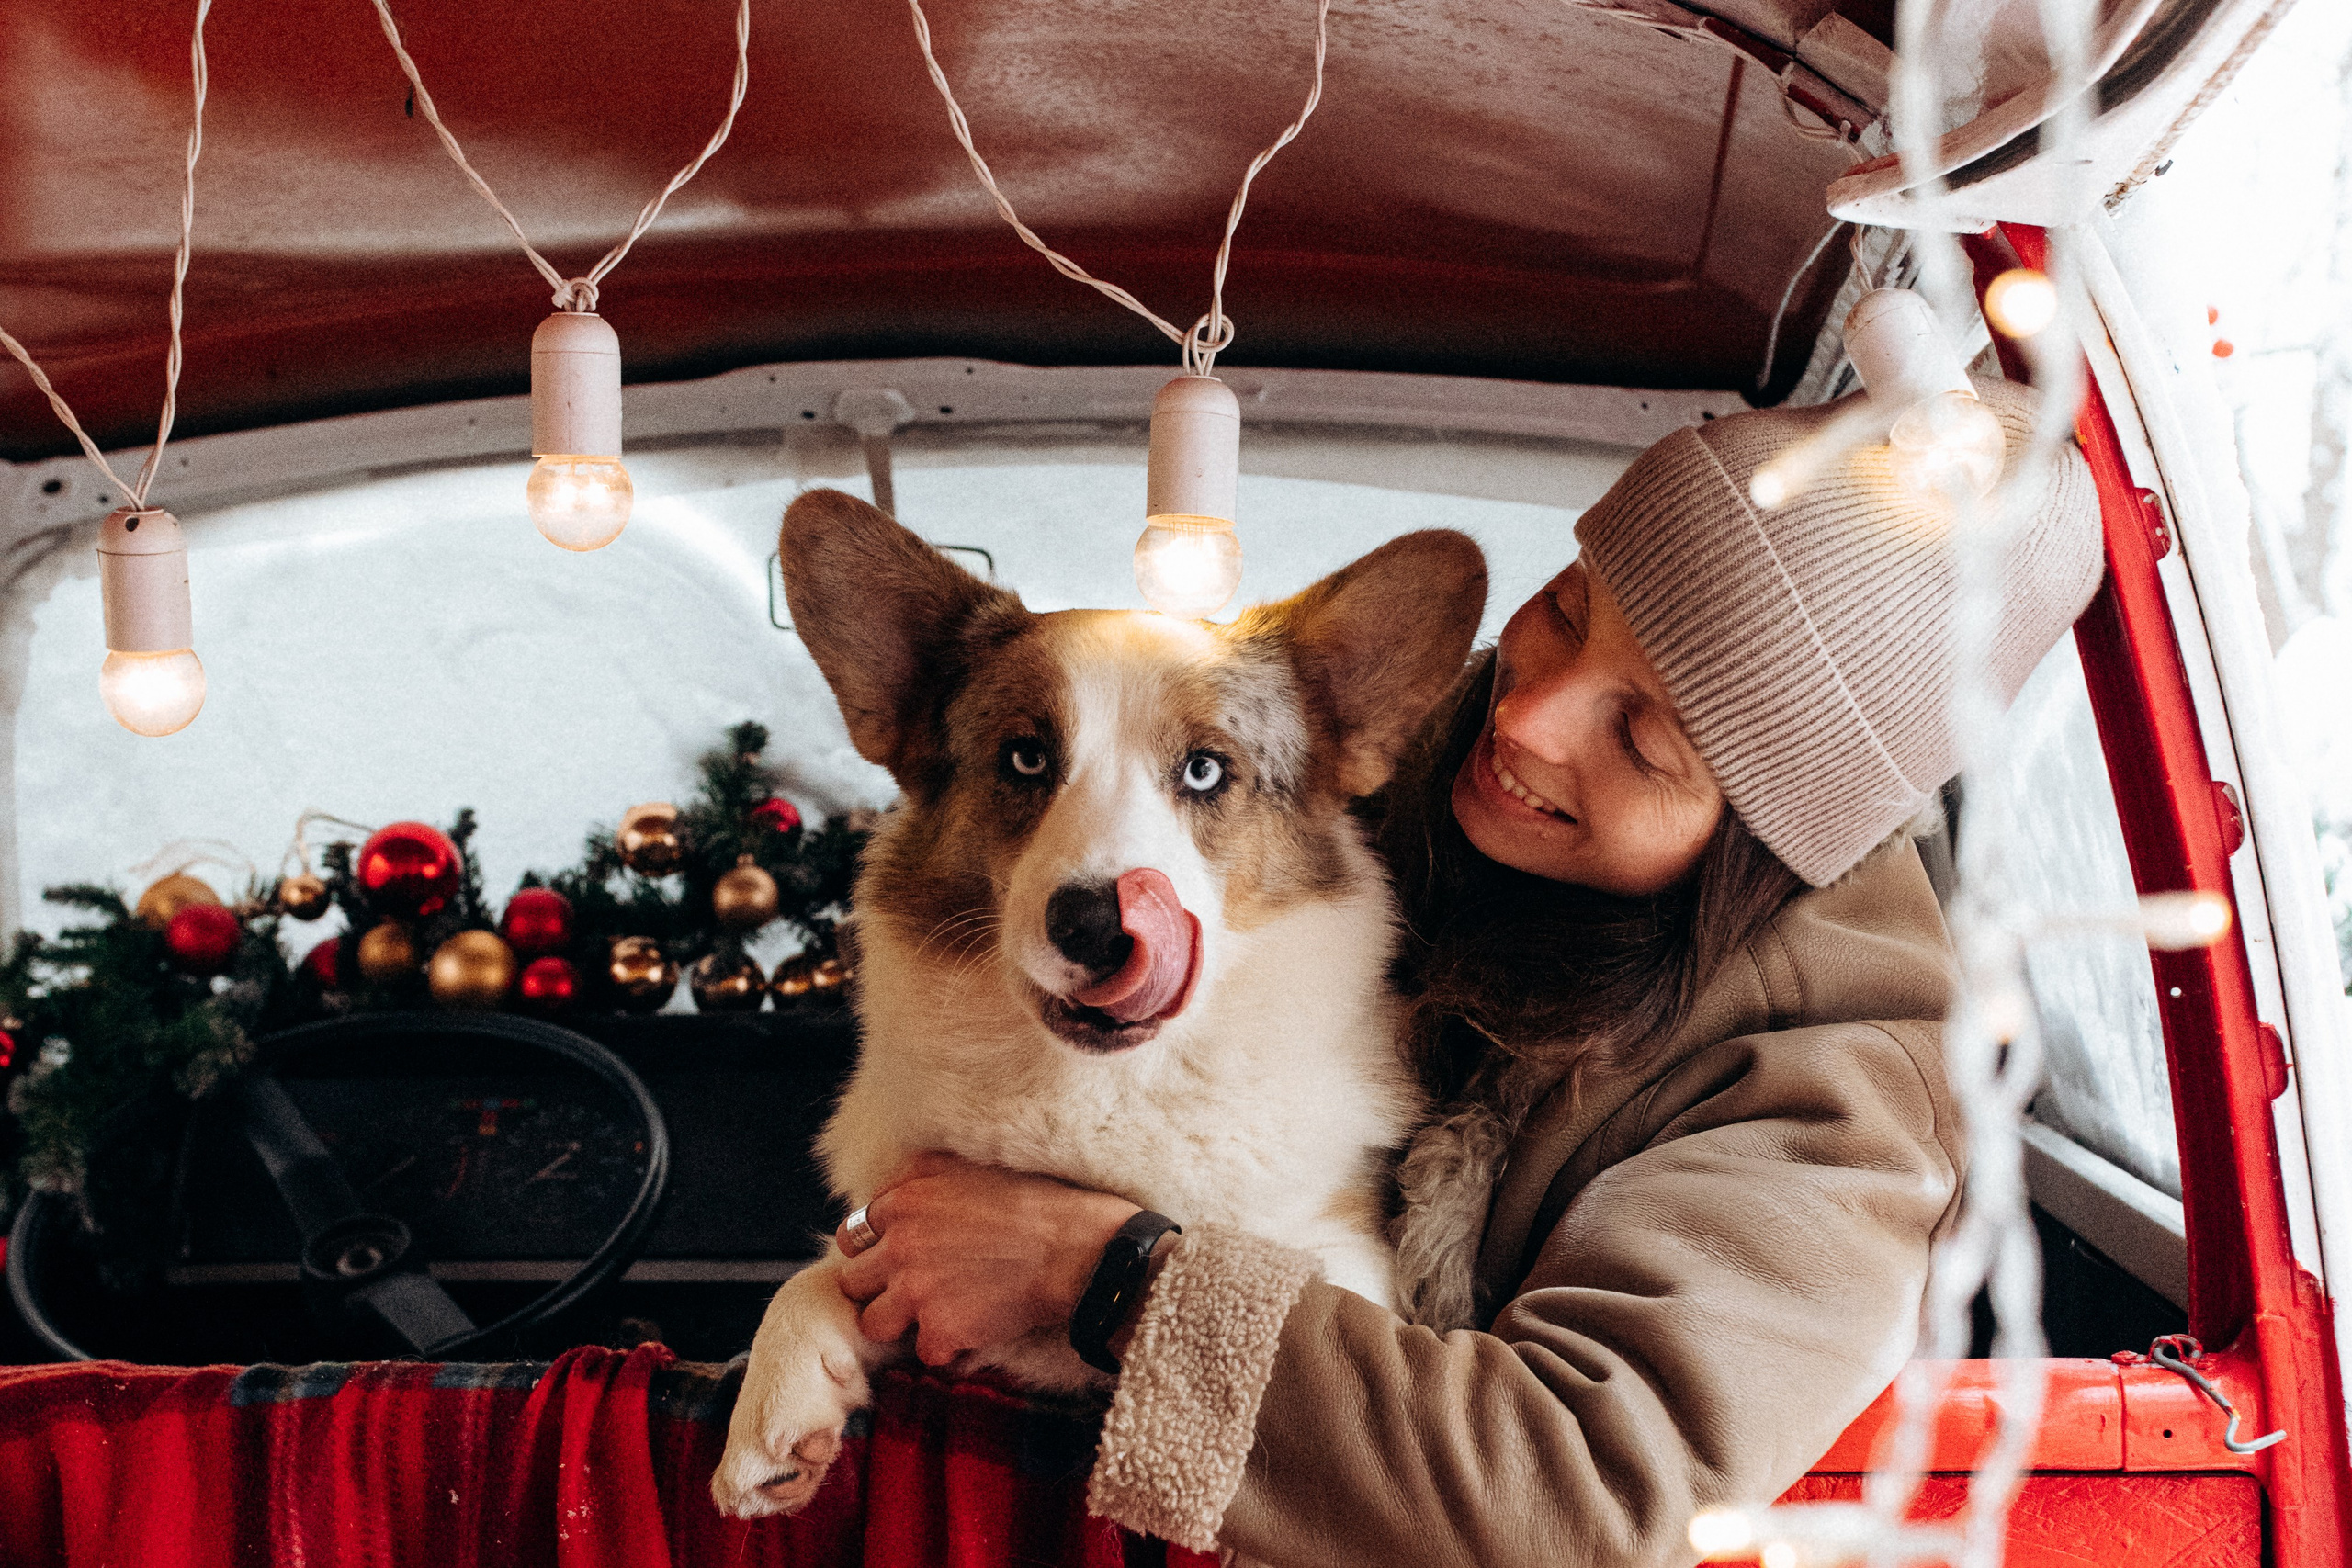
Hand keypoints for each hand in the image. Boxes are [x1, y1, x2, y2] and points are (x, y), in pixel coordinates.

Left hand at [835, 1153, 1140, 1365]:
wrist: (1073, 1247)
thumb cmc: (1034, 1201)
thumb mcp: (966, 1164)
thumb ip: (918, 1177)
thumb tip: (893, 1191)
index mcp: (902, 1201)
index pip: (854, 1234)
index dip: (876, 1249)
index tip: (897, 1257)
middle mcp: (898, 1246)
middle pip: (853, 1281)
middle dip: (879, 1288)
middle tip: (913, 1289)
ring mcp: (915, 1290)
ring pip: (873, 1324)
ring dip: (899, 1324)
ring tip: (932, 1316)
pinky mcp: (939, 1330)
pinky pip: (924, 1352)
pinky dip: (947, 1348)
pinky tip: (972, 1332)